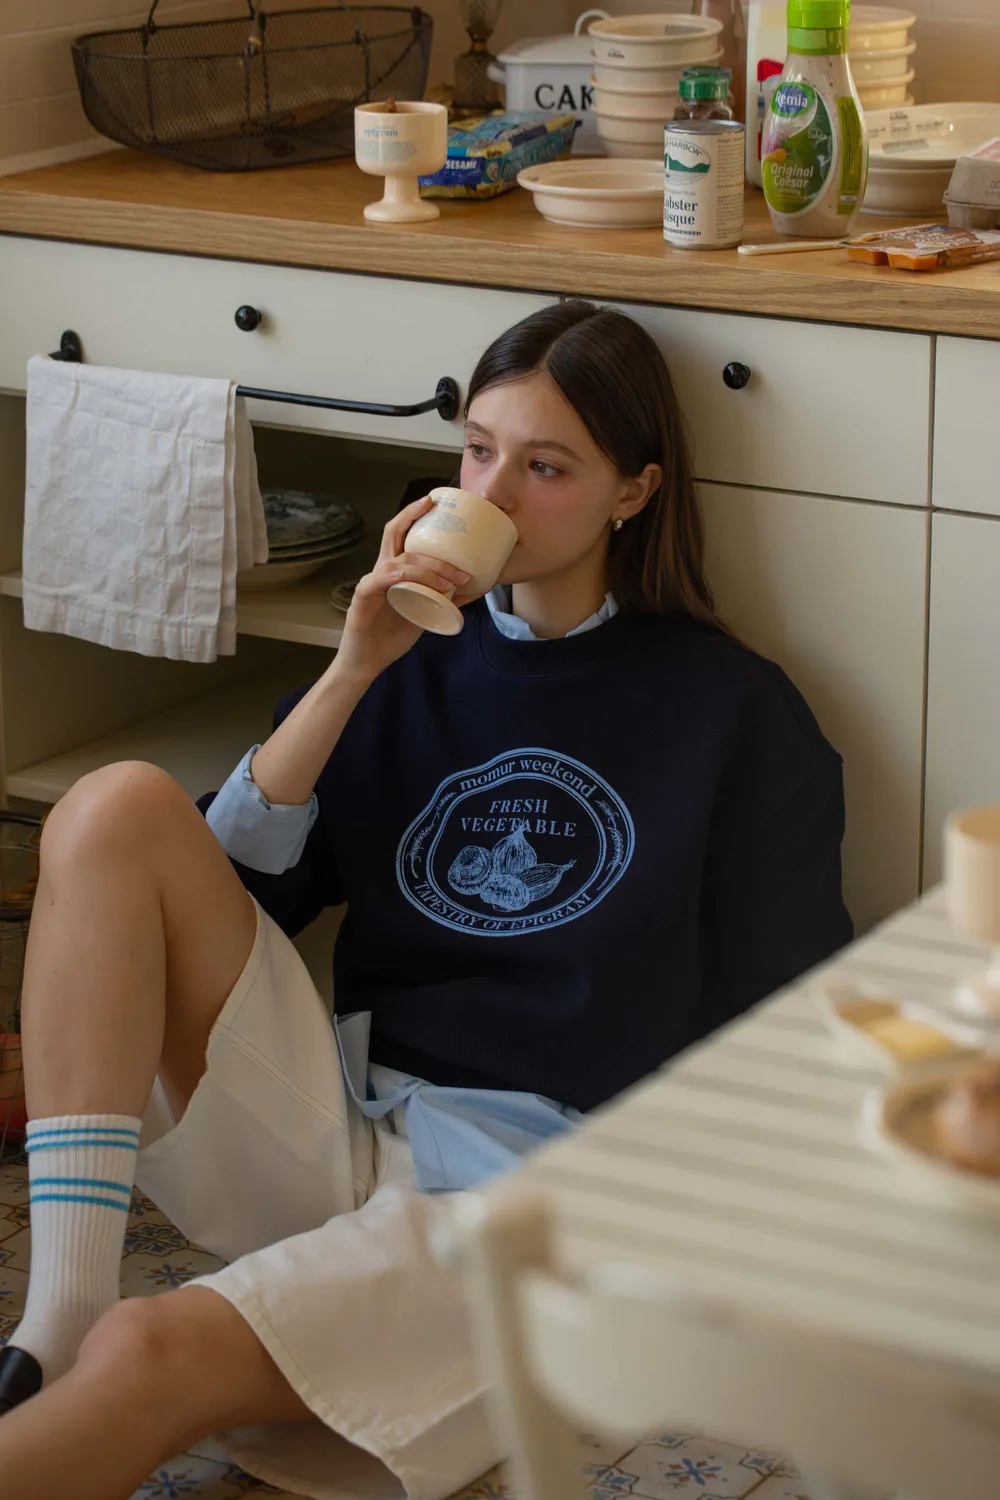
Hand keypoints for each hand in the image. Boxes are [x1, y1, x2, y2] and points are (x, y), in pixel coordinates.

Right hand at [333, 496, 482, 685]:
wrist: (367, 663)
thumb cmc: (393, 635)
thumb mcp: (427, 614)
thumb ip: (448, 599)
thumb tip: (479, 587)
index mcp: (394, 570)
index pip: (400, 532)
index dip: (414, 513)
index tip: (435, 500)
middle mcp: (381, 571)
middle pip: (395, 534)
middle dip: (418, 521)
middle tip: (452, 528)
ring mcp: (371, 584)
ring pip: (399, 562)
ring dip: (428, 568)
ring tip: (452, 580)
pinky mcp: (362, 600)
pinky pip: (377, 582)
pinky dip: (397, 577)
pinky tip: (411, 580)